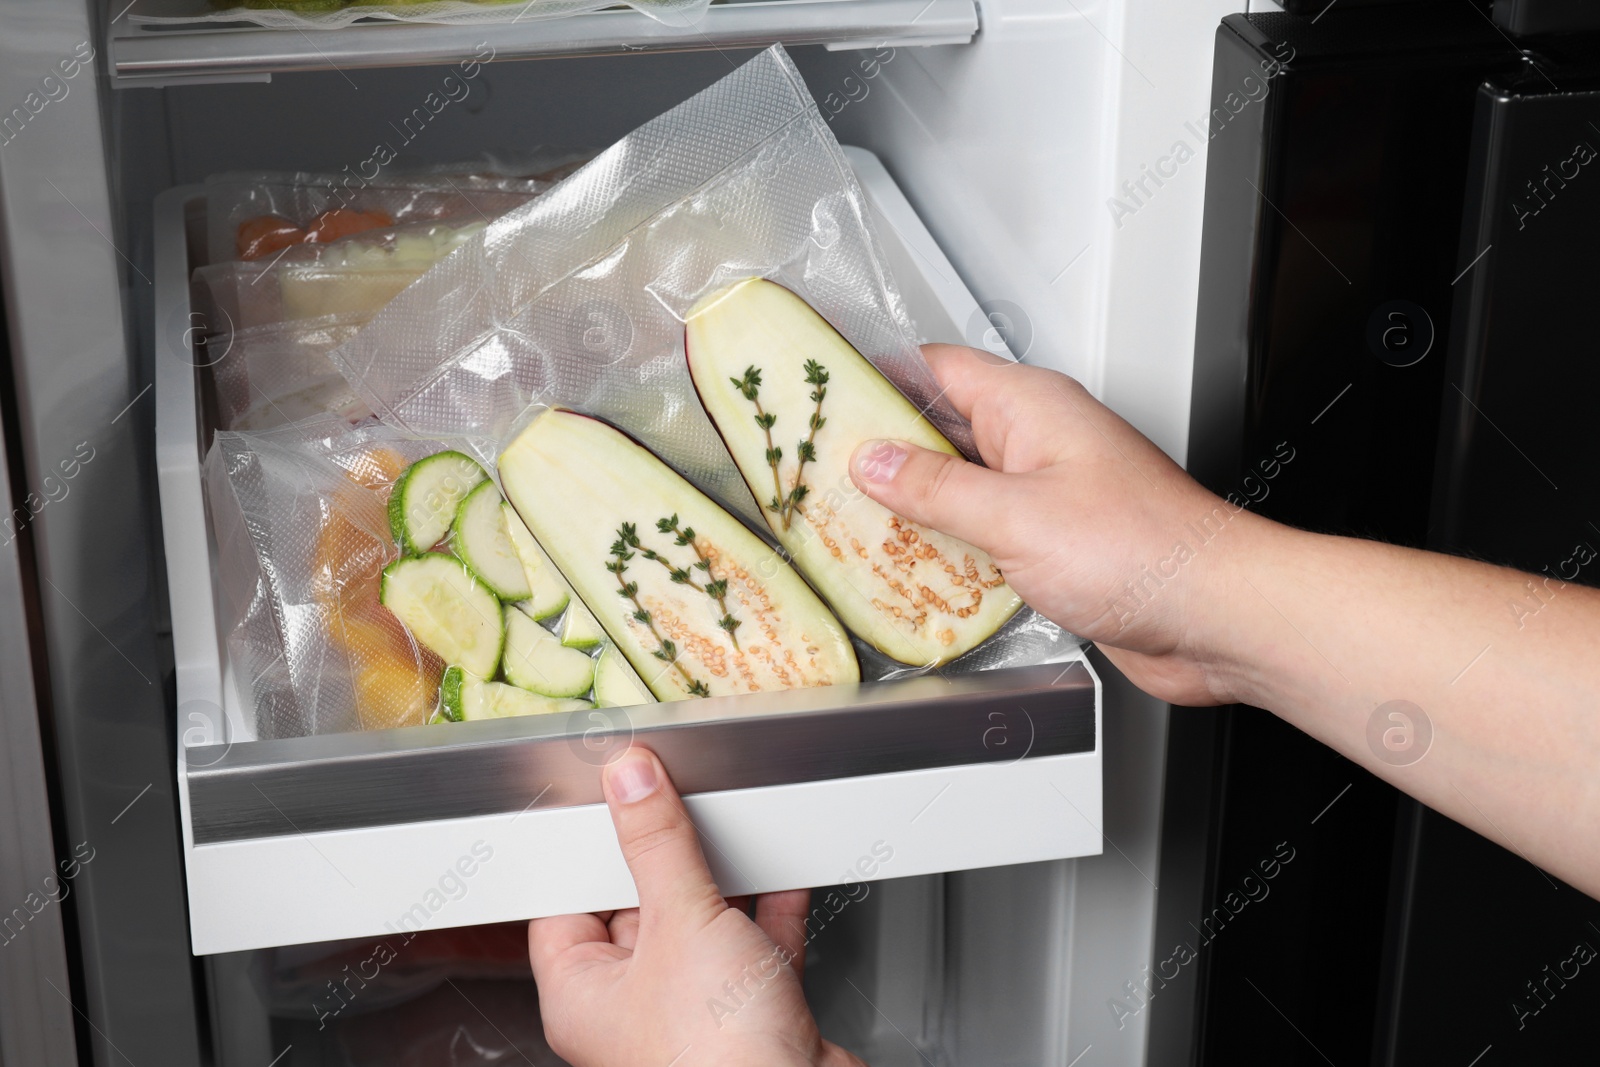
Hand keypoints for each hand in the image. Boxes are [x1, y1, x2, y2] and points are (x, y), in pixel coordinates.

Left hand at [528, 746, 867, 1066]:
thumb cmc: (716, 1059)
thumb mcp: (681, 922)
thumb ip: (658, 845)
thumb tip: (632, 785)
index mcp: (581, 996)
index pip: (568, 903)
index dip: (589, 849)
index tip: (612, 802)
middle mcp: (632, 1009)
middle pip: (638, 908)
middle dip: (665, 859)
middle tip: (677, 805)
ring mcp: (693, 1012)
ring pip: (701, 927)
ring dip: (723, 882)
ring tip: (732, 834)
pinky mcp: (750, 1014)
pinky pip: (754, 945)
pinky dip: (769, 910)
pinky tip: (782, 875)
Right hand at [850, 344, 1264, 705]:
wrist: (1215, 617)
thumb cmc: (1147, 551)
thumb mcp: (1015, 517)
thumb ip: (935, 489)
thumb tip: (874, 462)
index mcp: (1032, 407)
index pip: (936, 368)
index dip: (876, 376)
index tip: (824, 394)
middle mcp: (1039, 443)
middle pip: (941, 430)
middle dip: (883, 452)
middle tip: (821, 473)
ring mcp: (1048, 494)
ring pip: (960, 489)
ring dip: (913, 510)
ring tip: (851, 527)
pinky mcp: (1055, 546)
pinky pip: (985, 537)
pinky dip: (948, 552)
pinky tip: (913, 574)